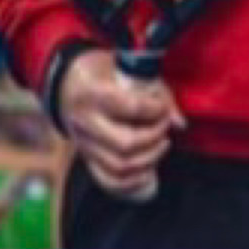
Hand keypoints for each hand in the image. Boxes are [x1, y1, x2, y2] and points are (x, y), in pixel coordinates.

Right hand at [59, 48, 185, 197]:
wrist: (68, 83)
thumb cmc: (103, 70)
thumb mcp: (126, 66)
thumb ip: (156, 89)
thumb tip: (180, 123)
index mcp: (92, 93)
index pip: (130, 108)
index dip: (155, 109)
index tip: (162, 105)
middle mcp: (84, 122)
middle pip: (125, 143)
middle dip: (154, 136)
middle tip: (165, 125)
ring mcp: (83, 144)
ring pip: (119, 167)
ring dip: (149, 159)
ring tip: (162, 143)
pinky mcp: (86, 159)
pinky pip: (109, 182)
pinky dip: (133, 182)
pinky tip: (150, 170)